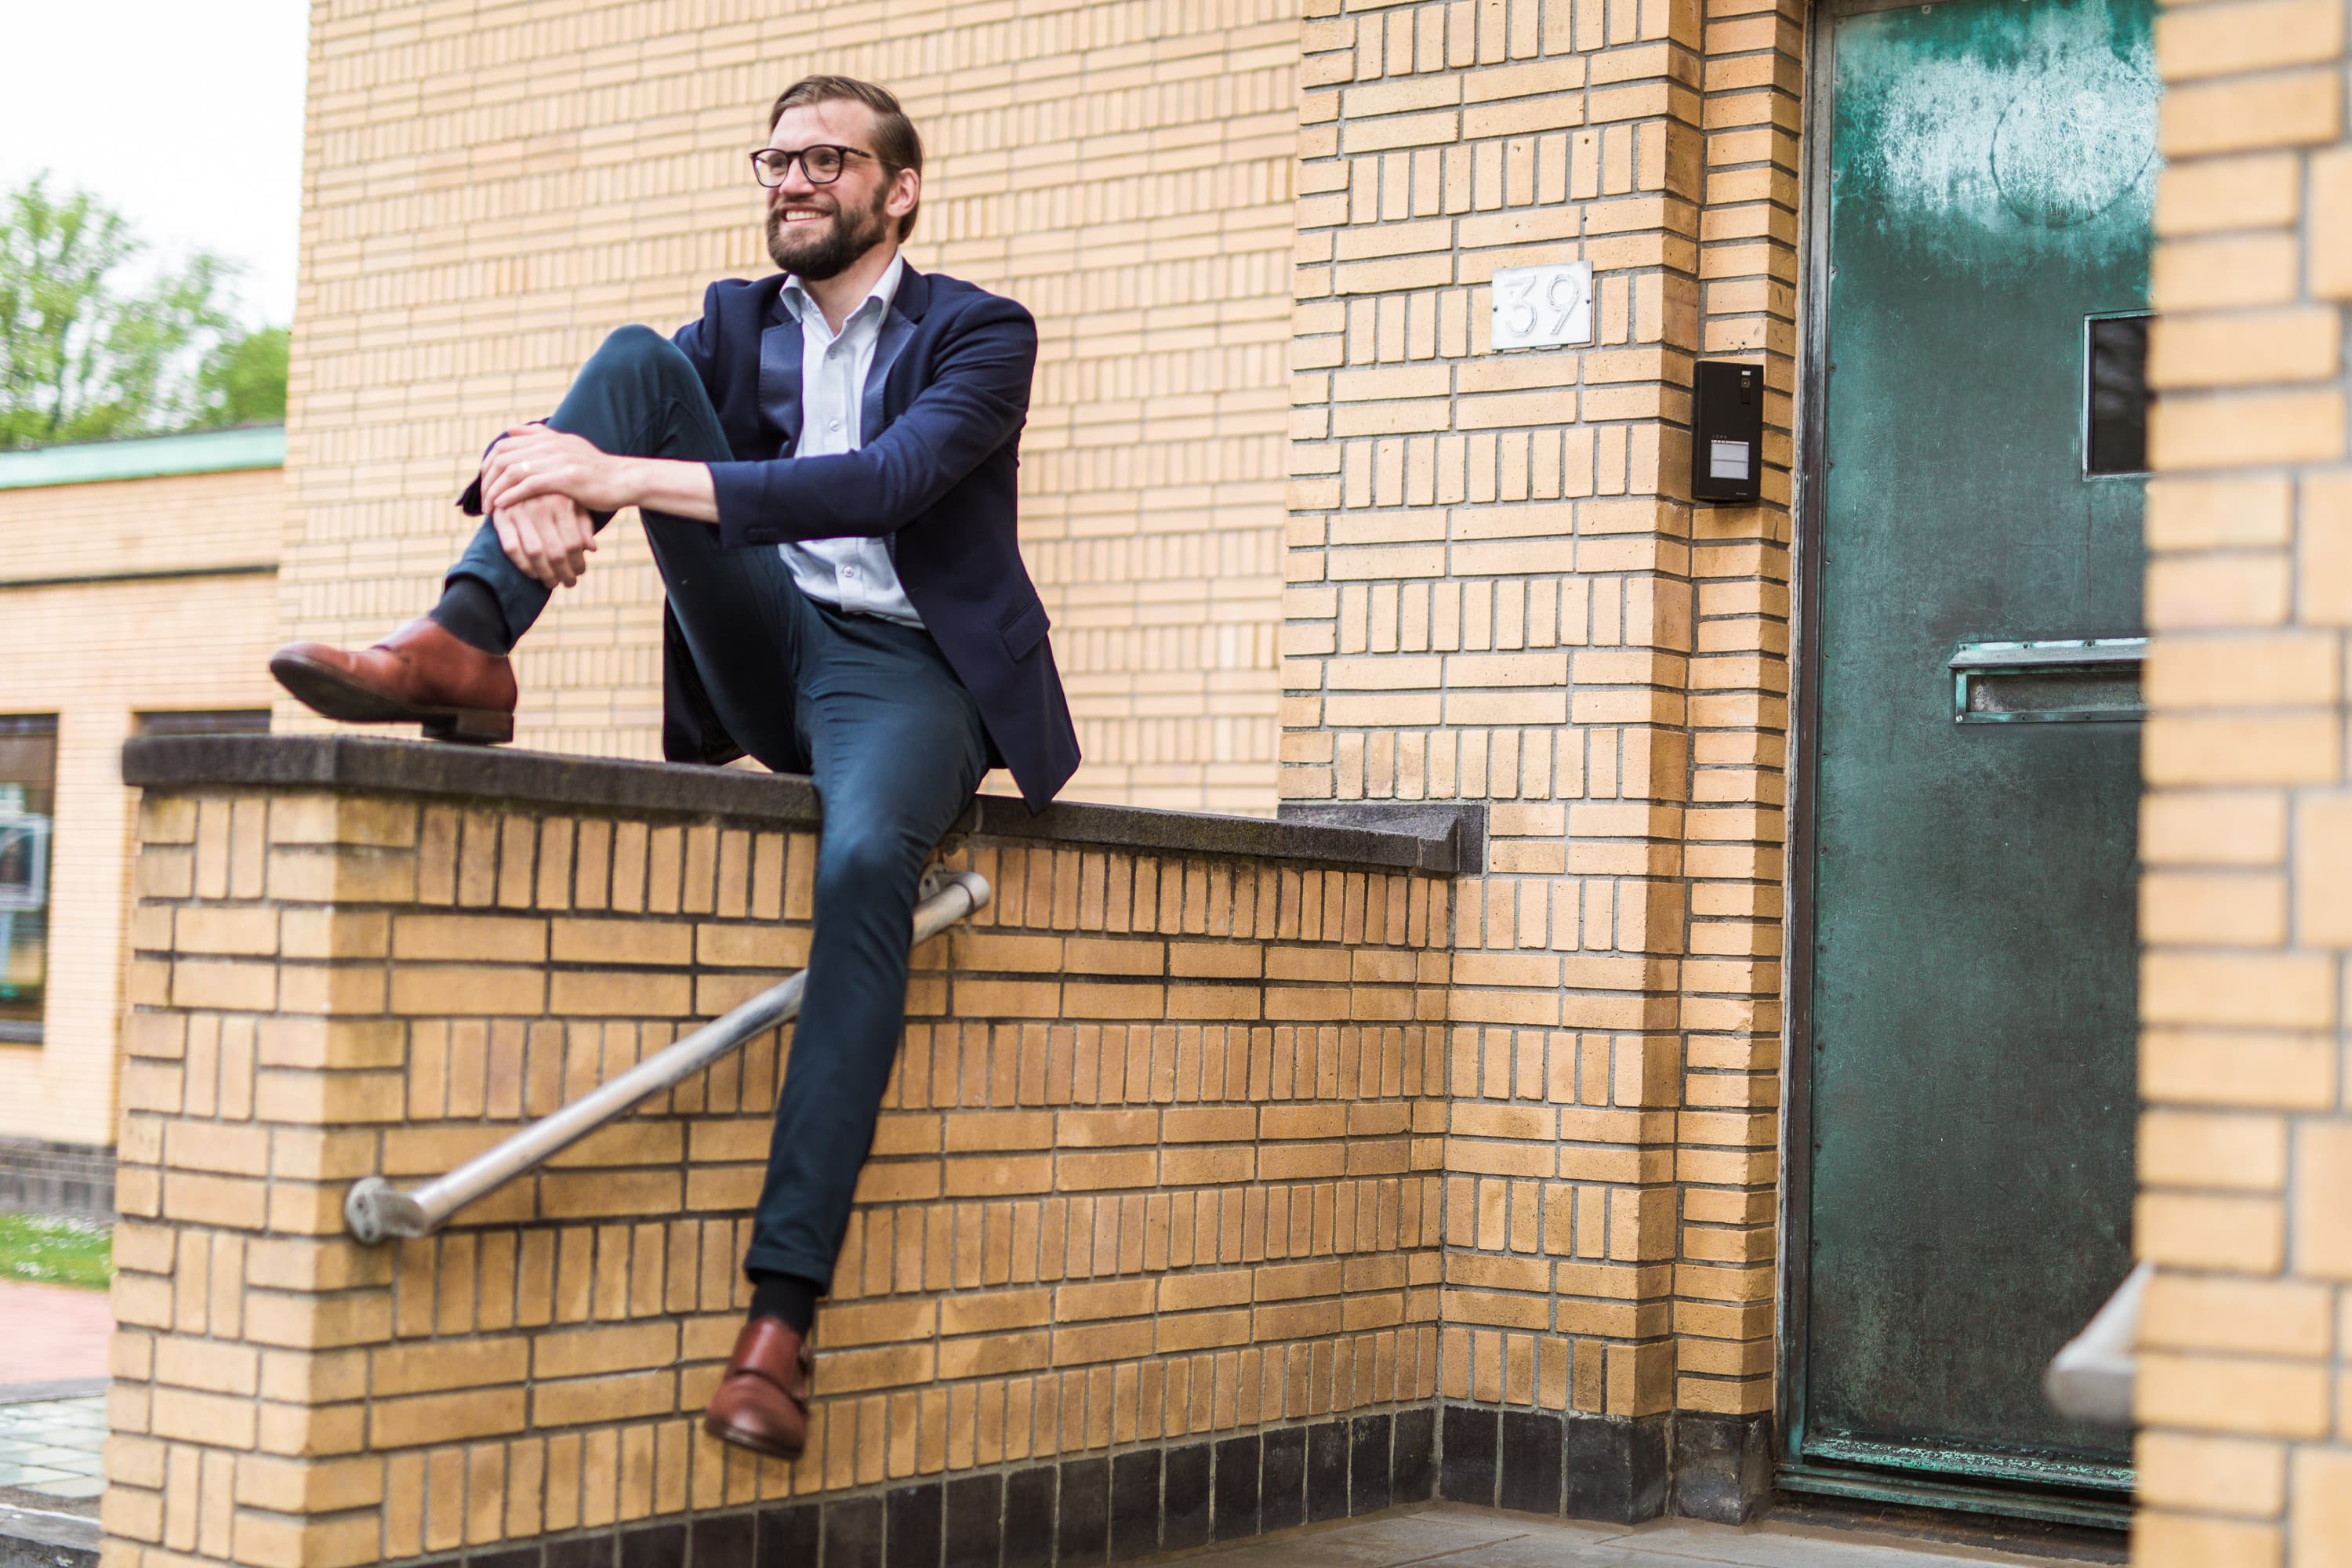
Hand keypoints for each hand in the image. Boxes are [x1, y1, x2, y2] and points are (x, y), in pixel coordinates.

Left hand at [479, 425, 637, 514]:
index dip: (488, 464)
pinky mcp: (565, 478)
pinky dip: (511, 496)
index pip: (503, 444)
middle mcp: (550, 444)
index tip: (486, 484)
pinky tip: (503, 507)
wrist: (624, 480)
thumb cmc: (596, 469)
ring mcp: (557, 460)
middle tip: (483, 501)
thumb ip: (539, 437)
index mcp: (547, 438)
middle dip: (487, 480)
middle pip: (502, 457)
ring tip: (490, 508)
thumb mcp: (567, 446)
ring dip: (496, 491)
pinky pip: (528, 485)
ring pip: (512, 471)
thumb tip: (511, 428)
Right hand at [492, 492, 598, 587]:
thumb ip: (584, 525)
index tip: (580, 573)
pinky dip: (523, 565)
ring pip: (534, 552)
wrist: (521, 477)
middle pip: (555, 551)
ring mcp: (518, 510)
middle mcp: (540, 504)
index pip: (573, 543)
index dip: (578, 563)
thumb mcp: (574, 504)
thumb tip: (592, 548)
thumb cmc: (555, 495)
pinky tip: (533, 573)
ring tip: (553, 582)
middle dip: (564, 573)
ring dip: (545, 574)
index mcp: (561, 501)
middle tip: (569, 583)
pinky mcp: (500, 516)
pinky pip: (511, 548)